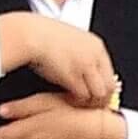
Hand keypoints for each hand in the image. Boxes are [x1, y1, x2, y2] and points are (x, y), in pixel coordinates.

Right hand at [0, 14, 117, 108]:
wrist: (28, 33)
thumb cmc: (38, 34)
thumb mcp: (66, 39)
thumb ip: (78, 52)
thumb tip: (79, 67)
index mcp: (95, 45)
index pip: (110, 72)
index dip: (103, 86)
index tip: (96, 94)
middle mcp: (94, 55)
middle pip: (110, 86)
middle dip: (100, 98)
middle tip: (90, 105)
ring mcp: (85, 66)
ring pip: (99, 93)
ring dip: (89, 102)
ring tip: (77, 103)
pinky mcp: (73, 76)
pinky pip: (83, 96)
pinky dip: (76, 102)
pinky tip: (67, 100)